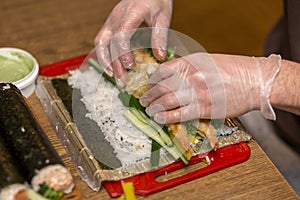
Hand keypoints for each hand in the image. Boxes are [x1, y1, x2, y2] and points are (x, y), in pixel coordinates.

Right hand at [94, 0, 172, 86]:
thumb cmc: (157, 0)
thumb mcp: (163, 16)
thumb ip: (160, 36)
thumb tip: (160, 57)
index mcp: (131, 13)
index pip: (121, 34)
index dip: (123, 52)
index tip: (130, 66)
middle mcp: (117, 16)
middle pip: (109, 42)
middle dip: (114, 64)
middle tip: (122, 81)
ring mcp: (111, 19)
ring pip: (100, 42)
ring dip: (105, 61)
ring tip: (113, 76)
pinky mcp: (110, 23)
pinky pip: (101, 40)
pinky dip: (103, 55)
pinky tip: (110, 66)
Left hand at [140, 53, 280, 123]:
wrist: (255, 82)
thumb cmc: (234, 71)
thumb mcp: (207, 61)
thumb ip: (188, 68)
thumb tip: (171, 78)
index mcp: (192, 62)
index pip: (163, 70)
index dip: (152, 79)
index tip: (149, 85)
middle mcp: (192, 76)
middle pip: (162, 86)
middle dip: (149, 95)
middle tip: (143, 100)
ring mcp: (197, 93)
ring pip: (167, 101)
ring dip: (154, 106)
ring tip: (149, 110)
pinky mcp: (204, 108)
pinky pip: (180, 114)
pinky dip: (166, 117)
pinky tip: (159, 118)